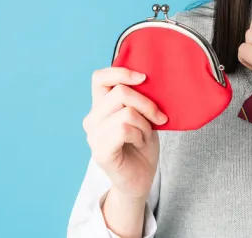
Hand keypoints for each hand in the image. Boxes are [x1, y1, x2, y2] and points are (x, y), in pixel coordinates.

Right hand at [83, 67, 167, 200]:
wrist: (140, 179)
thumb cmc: (142, 146)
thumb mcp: (143, 116)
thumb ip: (137, 98)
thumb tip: (146, 78)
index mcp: (100, 107)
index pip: (100, 77)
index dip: (121, 72)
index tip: (144, 78)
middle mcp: (92, 119)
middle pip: (120, 92)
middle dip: (147, 103)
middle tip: (159, 118)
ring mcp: (93, 135)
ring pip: (126, 112)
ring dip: (145, 124)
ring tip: (144, 135)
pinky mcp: (99, 151)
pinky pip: (124, 129)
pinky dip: (140, 135)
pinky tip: (139, 144)